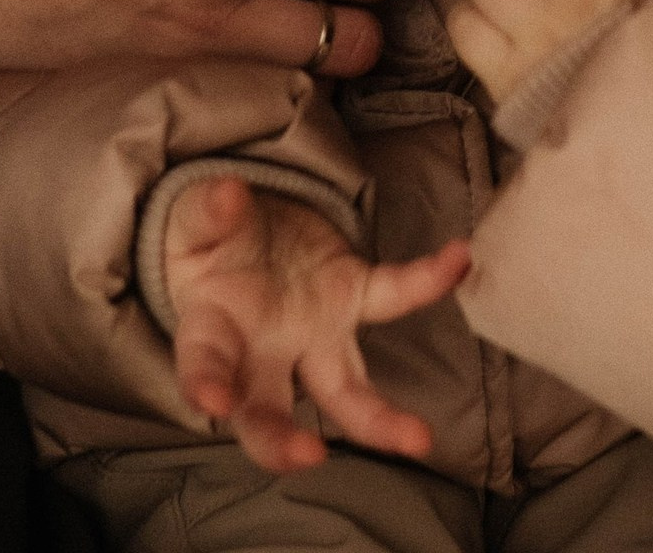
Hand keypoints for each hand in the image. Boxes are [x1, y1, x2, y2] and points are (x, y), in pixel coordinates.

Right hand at [165, 176, 469, 471]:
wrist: (243, 217)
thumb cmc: (208, 236)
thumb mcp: (195, 220)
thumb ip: (207, 213)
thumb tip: (226, 196)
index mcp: (212, 328)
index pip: (204, 364)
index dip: (205, 384)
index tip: (215, 400)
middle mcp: (265, 351)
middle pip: (268, 413)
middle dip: (282, 443)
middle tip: (307, 455)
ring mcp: (315, 335)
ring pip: (346, 395)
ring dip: (379, 421)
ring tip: (417, 438)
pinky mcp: (353, 297)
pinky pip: (392, 295)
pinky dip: (425, 280)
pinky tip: (457, 260)